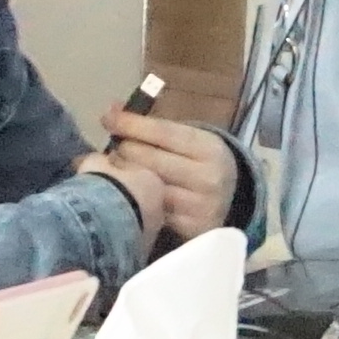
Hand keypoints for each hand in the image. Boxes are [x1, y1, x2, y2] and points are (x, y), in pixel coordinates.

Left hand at [83, 111, 234, 245]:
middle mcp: (207, 176)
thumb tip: (112, 111)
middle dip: (123, 151)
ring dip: (124, 178)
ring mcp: (198, 205)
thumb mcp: (188, 138)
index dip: (131, 124)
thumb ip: (152, 126)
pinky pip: (150, 212)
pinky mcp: (189, 228)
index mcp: (208, 147)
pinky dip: (135, 202)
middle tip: (113, 150)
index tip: (107, 119)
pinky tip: (128, 195)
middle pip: (148, 159)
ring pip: (145, 188)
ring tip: (117, 172)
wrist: (231, 197)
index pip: (162, 132)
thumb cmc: (199, 161)